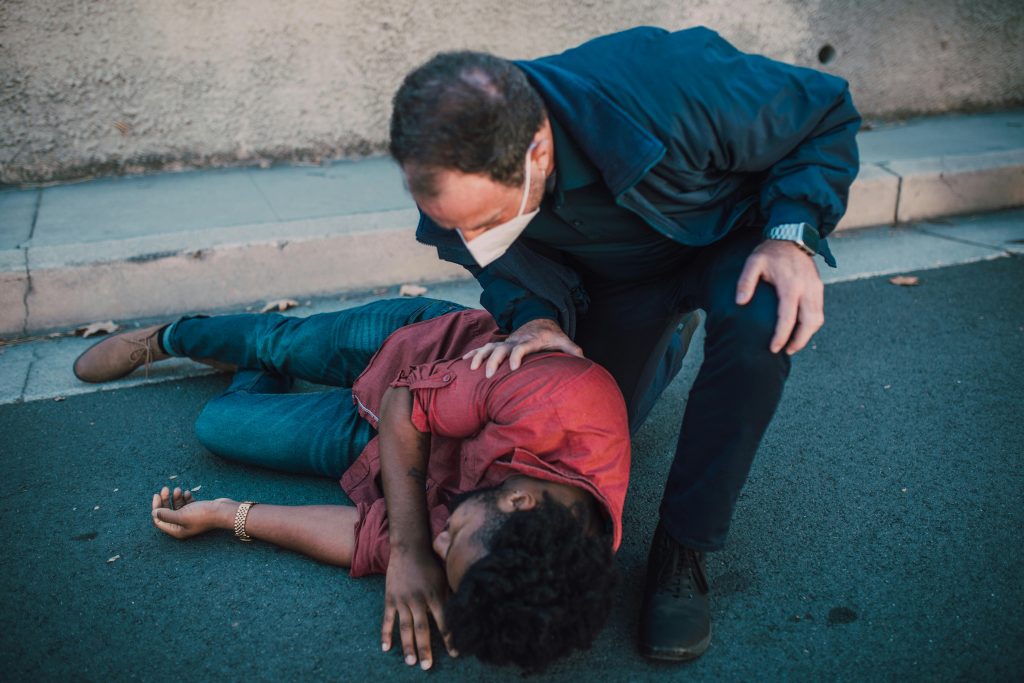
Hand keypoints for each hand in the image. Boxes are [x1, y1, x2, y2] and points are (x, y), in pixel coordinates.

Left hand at [150, 486, 234, 538]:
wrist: (222, 510)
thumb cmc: (203, 515)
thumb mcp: (181, 516)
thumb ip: (166, 515)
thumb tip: (153, 513)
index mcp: (177, 530)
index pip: (159, 520)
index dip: (156, 508)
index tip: (157, 495)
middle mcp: (182, 525)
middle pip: (167, 512)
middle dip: (165, 500)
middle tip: (166, 488)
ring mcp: (189, 517)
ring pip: (177, 506)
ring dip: (176, 497)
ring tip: (179, 489)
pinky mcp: (196, 510)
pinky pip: (186, 503)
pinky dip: (185, 497)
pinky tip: (188, 493)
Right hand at [381, 547, 454, 669]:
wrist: (409, 547)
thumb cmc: (431, 563)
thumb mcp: (444, 578)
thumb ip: (450, 596)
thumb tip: (464, 609)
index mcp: (435, 596)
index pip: (444, 622)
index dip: (450, 639)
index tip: (455, 654)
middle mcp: (419, 600)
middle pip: (422, 629)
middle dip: (425, 649)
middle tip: (426, 667)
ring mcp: (403, 600)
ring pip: (405, 627)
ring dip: (407, 646)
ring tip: (410, 662)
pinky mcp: (390, 598)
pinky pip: (387, 619)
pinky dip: (386, 634)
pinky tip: (385, 648)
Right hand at [463, 318, 582, 376]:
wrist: (538, 319)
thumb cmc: (551, 335)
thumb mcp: (563, 340)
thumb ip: (573, 351)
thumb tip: (585, 362)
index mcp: (529, 341)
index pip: (521, 348)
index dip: (516, 357)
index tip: (512, 369)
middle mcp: (514, 341)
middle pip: (500, 349)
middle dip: (493, 361)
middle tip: (488, 375)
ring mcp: (505, 342)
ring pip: (489, 347)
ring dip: (479, 356)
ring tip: (471, 368)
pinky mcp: (499, 345)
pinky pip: (483, 348)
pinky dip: (473, 353)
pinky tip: (464, 362)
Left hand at [735, 239, 824, 354]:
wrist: (792, 237)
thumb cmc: (769, 252)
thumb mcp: (753, 262)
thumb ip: (745, 282)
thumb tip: (740, 302)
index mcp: (790, 284)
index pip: (787, 317)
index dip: (781, 336)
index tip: (773, 348)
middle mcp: (807, 288)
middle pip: (809, 322)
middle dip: (799, 340)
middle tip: (787, 351)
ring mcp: (816, 288)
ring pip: (817, 319)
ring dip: (807, 334)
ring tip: (793, 344)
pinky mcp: (819, 288)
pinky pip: (819, 311)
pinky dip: (811, 324)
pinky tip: (800, 330)